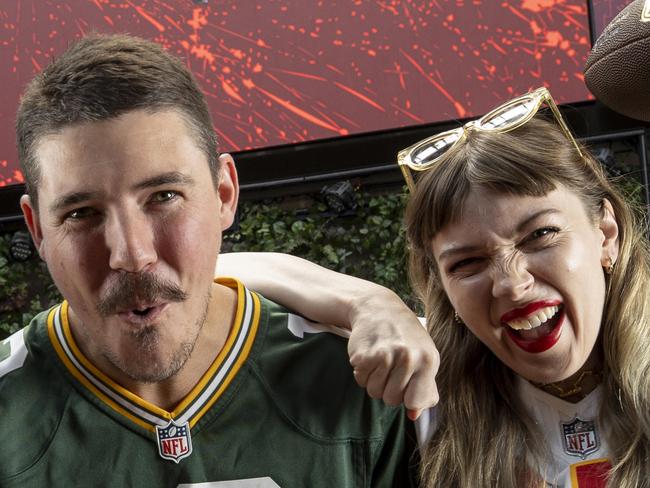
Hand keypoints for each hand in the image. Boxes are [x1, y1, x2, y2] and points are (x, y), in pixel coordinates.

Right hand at [347, 288, 438, 418]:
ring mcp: (385, 356)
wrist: (379, 308)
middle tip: (390, 369)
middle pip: (391, 400)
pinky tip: (369, 356)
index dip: (408, 399)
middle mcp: (408, 358)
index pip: (416, 401)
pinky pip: (360, 380)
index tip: (407, 387)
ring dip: (374, 381)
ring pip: (374, 392)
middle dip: (388, 390)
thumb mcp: (424, 357)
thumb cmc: (406, 337)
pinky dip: (362, 373)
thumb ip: (424, 387)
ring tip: (380, 361)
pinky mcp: (363, 355)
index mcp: (428, 360)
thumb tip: (414, 415)